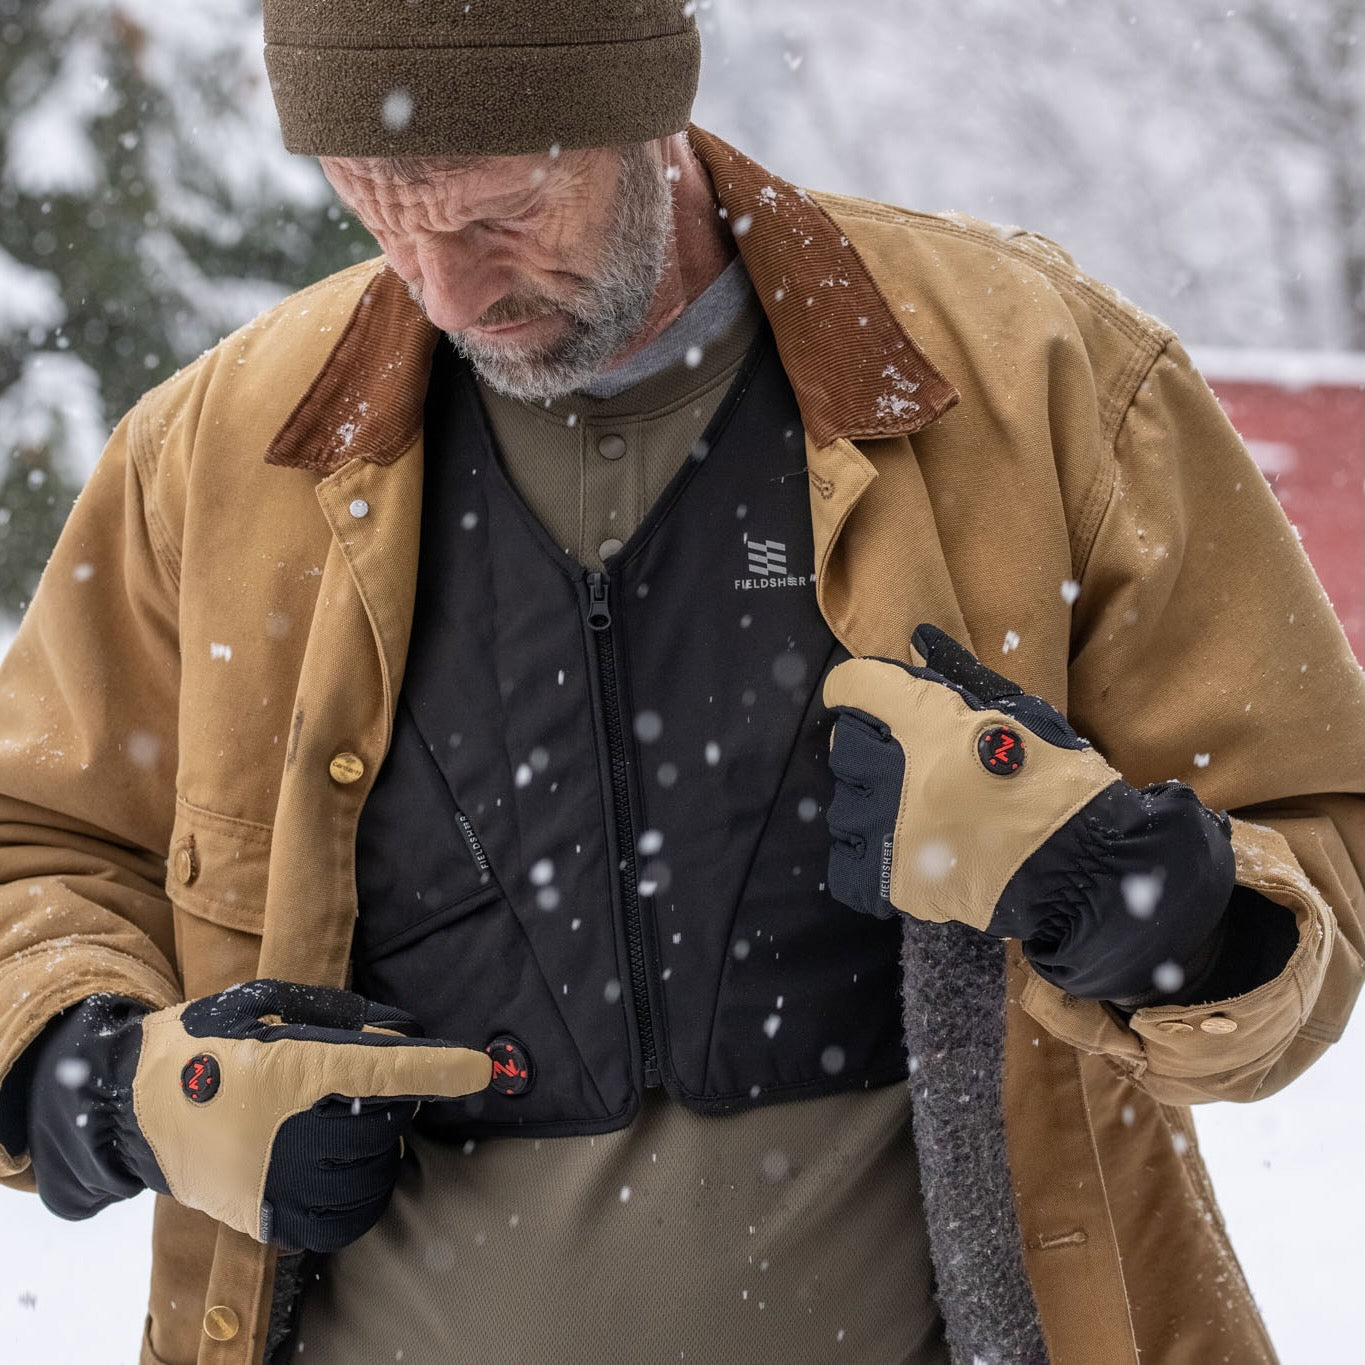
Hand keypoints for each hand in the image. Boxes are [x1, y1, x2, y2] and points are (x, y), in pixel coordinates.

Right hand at [26, 980, 490, 1250]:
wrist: (131, 1101)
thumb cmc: (209, 1042)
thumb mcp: (267, 1006)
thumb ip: (340, 1020)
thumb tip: (403, 1035)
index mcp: (292, 1070)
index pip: (386, 1070)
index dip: (439, 1069)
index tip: (480, 1069)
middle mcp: (286, 1132)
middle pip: (385, 1124)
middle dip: (397, 1103)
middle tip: (374, 1088)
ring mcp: (272, 1183)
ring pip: (369, 1177)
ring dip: (380, 1150)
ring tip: (356, 1126)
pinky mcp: (261, 1219)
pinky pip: (339, 1220)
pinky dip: (359, 1195)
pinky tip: (346, 1167)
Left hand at [822, 624, 1235, 1000]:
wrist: (1083, 865)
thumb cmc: (1054, 779)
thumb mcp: (1017, 710)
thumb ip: (957, 673)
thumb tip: (916, 639)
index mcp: (923, 721)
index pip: (852, 685)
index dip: (863, 689)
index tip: (880, 702)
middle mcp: (893, 772)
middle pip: (845, 744)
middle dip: (875, 747)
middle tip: (919, 766)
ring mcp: (887, 830)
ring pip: (844, 805)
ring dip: (872, 805)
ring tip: (921, 815)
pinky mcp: (891, 882)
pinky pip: (846, 866)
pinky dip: (867, 861)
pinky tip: (906, 853)